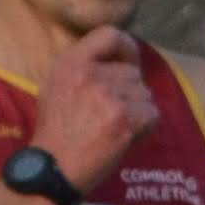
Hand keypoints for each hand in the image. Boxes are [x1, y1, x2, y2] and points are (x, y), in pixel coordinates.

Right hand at [32, 26, 158, 191]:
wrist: (52, 170)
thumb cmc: (55, 134)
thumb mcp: (55, 88)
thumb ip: (82, 69)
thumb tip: (116, 61)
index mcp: (69, 63)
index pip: (109, 34)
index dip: (126, 47)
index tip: (129, 63)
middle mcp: (89, 74)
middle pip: (132, 72)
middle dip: (129, 93)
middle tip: (113, 115)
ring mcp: (108, 95)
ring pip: (144, 94)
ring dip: (136, 112)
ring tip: (114, 129)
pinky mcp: (124, 118)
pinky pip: (152, 115)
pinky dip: (144, 128)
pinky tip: (124, 138)